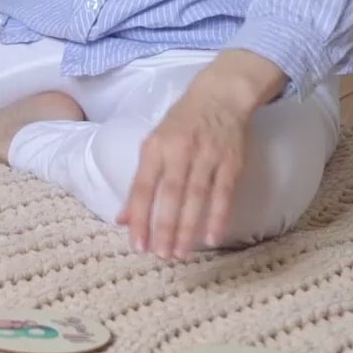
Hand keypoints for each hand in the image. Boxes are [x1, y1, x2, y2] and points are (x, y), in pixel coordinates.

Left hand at [119, 86, 253, 258]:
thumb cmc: (180, 125)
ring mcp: (206, 156)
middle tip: (161, 256)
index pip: (142, 187)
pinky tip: (212, 238)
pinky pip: (224, 193)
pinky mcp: (231, 161)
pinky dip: (218, 216)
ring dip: (188, 228)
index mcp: (154, 148)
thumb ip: (140, 182)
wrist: (219, 97)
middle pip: (169, 194)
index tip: (137, 245)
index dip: (139, 216)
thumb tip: (122, 218)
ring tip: (181, 253)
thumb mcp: (153, 145)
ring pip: (196, 196)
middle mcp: (179, 151)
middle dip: (164, 228)